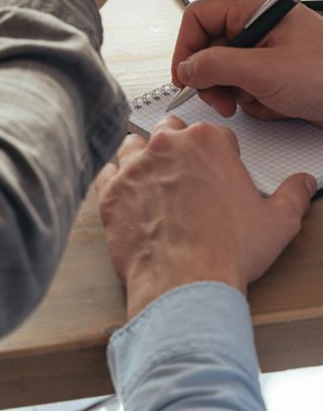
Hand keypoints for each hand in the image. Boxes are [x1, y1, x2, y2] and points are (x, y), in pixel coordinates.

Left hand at [96, 118, 314, 318]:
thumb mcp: (277, 222)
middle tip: (187, 173)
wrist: (185, 281)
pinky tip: (129, 196)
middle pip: (170, 129)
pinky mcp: (110, 190)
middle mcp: (165, 145)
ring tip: (156, 182)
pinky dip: (116, 181)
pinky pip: (107, 173)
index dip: (220, 154)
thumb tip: (304, 182)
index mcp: (207, 142)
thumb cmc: (229, 250)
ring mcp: (133, 165)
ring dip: (143, 158)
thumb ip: (293, 195)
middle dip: (178, 145)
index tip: (220, 171)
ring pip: (133, 145)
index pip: (215, 134)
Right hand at [172, 0, 322, 125]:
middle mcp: (258, 24)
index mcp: (254, 8)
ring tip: (259, 101)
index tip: (184, 76)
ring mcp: (267, 49)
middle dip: (213, 78)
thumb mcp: (263, 71)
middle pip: (208, 47)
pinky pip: (245, 85)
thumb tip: (186, 69)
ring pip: (224, 71)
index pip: (198, 17)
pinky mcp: (275, 72)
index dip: (185, 47)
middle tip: (220, 99)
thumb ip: (215, 66)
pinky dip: (255, 101)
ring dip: (236, 93)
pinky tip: (277, 105)